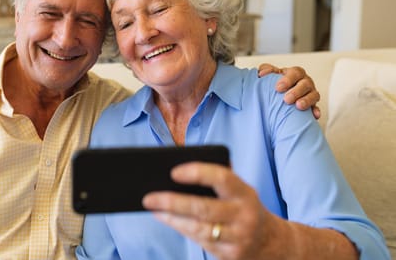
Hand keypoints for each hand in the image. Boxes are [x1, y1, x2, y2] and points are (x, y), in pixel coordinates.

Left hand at [142, 162, 283, 259]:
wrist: (272, 243)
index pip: (222, 178)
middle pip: (203, 208)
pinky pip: (200, 242)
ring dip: (171, 218)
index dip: (197, 173)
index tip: (173, 172)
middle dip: (172, 202)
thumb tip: (178, 170)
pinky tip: (165, 219)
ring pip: (198, 228)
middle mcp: (243, 216)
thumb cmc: (243, 207)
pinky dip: (180, 229)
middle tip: (149, 197)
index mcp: (245, 193)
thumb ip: (217, 179)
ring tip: (152, 207)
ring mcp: (237, 238)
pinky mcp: (229, 255)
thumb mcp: (239, 190)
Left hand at [258, 64, 320, 118]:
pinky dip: (315, 111)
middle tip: (287, 99)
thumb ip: (266, 71)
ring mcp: (310, 93)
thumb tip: (262, 73)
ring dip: (307, 100)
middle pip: (306, 83)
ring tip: (298, 106)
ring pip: (314, 95)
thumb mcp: (270, 76)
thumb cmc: (275, 84)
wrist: (279, 96)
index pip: (295, 72)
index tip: (278, 88)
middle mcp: (305, 82)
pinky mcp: (313, 105)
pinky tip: (314, 115)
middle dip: (296, 91)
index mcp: (294, 74)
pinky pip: (316, 108)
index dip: (288, 79)